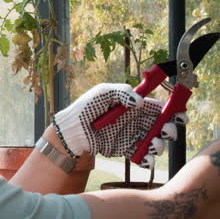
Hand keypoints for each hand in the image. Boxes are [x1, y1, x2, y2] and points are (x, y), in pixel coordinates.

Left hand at [54, 83, 186, 168]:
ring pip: (155, 142)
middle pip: (162, 126)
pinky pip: (141, 157)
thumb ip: (122, 92)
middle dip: (170, 129)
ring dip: (160, 145)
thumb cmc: (87, 106)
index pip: (159, 107)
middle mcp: (137, 121)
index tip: (181, 115)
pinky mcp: (125, 150)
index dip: (173, 111)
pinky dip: (147, 160)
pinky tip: (146, 159)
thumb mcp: (103, 92)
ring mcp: (132, 136)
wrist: (73, 129)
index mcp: (135, 106)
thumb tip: (140, 102)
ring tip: (153, 144)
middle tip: (166, 131)